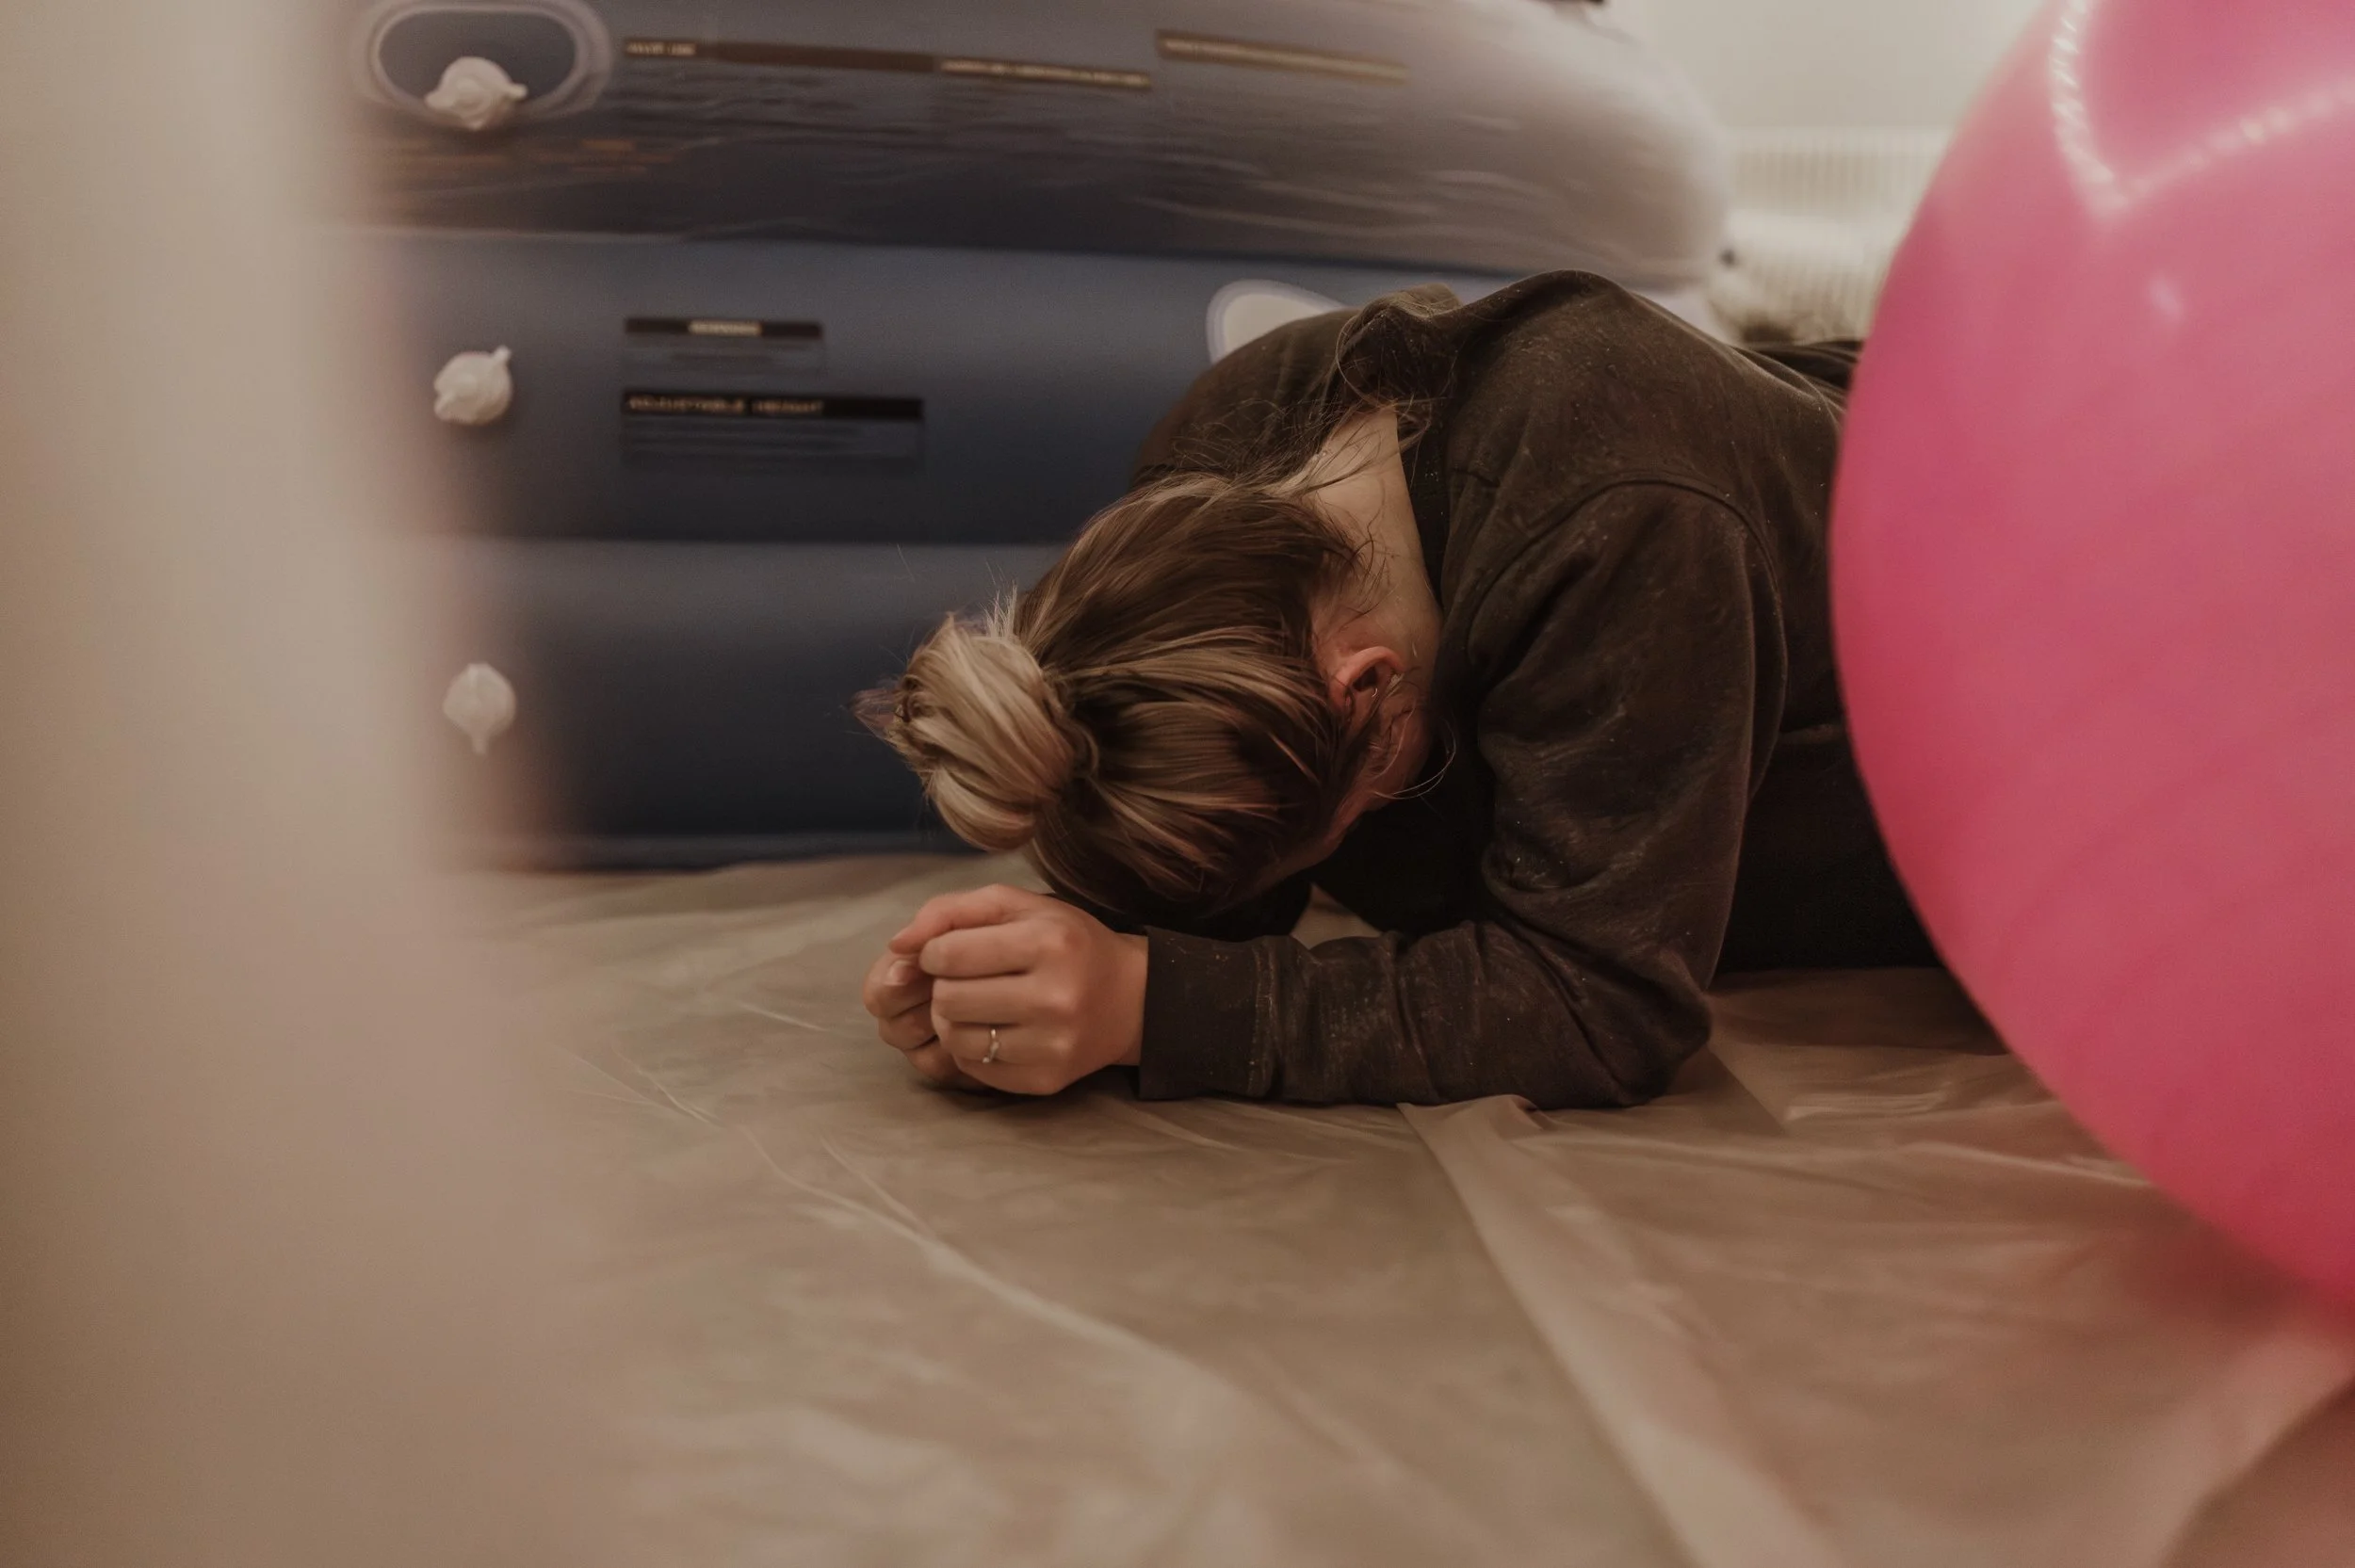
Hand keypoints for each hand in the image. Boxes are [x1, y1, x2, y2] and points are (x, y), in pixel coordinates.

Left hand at [884, 884, 1146, 1095]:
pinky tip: (996, 1030)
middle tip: (966, 981)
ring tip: (978, 1006)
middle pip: (947, 1000)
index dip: (934, 953)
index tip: (950, 953)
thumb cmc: (1065, 942)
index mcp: (1048, 942)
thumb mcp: (1018, 906)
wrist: (1130, 999)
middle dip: (944, 987)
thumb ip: (951, 910)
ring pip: (956, 1039)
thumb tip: (897, 944)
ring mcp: (1052, 1044)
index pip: (948, 954)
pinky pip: (975, 1068)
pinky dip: (972, 1048)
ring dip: (953, 1020)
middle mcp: (1055, 996)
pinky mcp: (1046, 1080)